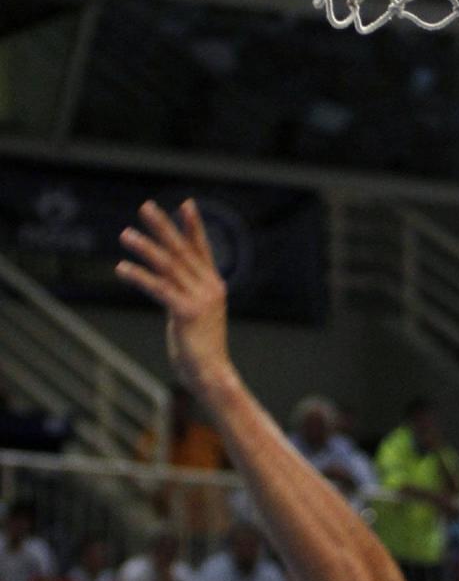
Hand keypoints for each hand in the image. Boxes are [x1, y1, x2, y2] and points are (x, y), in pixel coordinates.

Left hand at [115, 200, 232, 397]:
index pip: (201, 249)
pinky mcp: (186, 312)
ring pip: (168, 265)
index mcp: (214, 285)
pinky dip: (139, 276)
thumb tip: (173, 285)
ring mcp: (199, 298)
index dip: (193, 226)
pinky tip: (121, 268)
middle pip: (182, 249)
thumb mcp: (198, 316)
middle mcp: (209, 287)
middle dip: (163, 226)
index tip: (185, 204)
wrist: (213, 376)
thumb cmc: (203, 351)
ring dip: (145, 247)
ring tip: (125, 234)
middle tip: (145, 206)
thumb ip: (188, 295)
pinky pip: (158, 288)